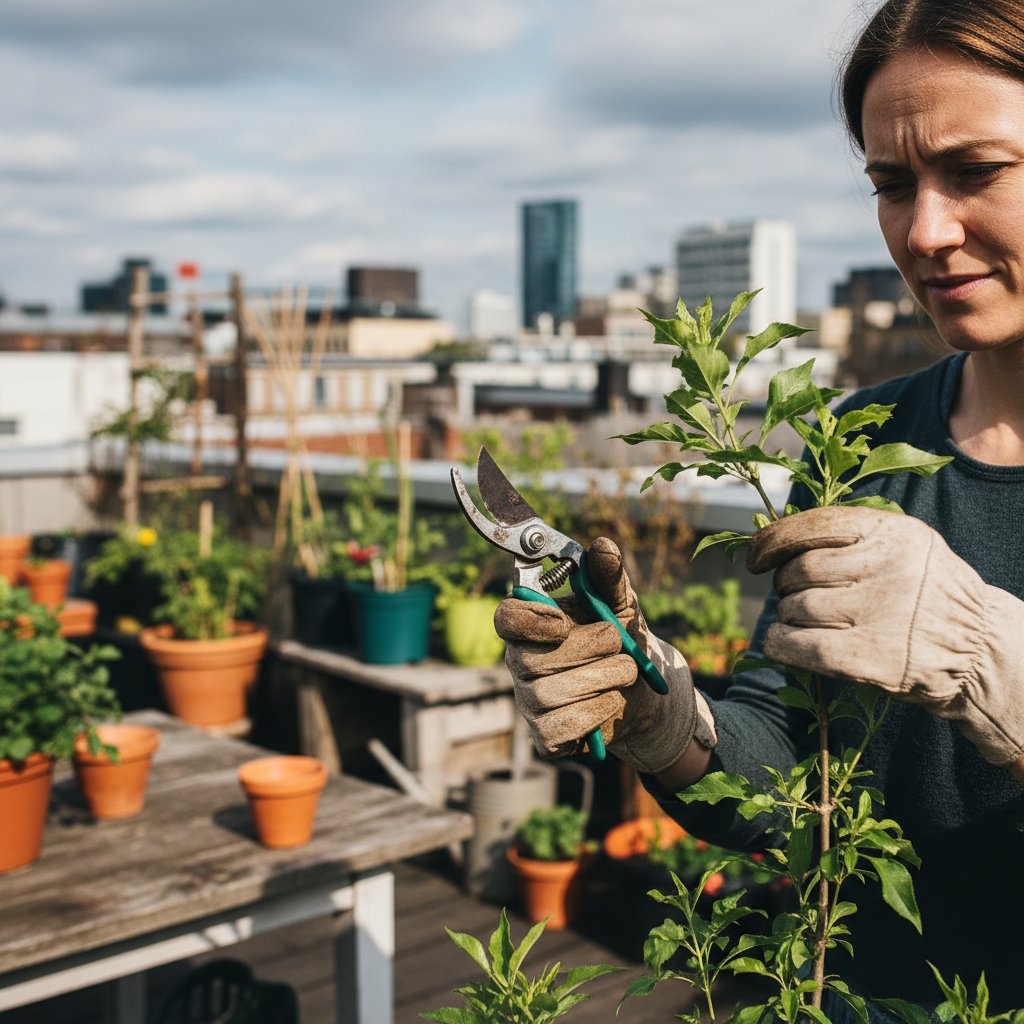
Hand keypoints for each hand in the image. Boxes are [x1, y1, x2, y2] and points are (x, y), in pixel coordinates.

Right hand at [493, 537, 698, 773]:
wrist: (644, 694)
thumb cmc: (623, 643)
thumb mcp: (621, 605)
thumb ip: (610, 578)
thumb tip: (603, 546)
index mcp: (531, 625)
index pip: (505, 618)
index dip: (529, 621)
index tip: (563, 621)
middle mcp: (521, 662)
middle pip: (532, 660)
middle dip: (586, 649)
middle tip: (617, 643)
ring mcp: (530, 702)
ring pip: (549, 695)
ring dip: (600, 679)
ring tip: (624, 672)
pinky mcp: (546, 736)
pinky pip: (561, 728)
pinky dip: (595, 713)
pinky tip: (610, 702)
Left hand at [746, 506, 1023, 765]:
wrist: (982, 650)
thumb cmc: (926, 596)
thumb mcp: (903, 549)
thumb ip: (851, 539)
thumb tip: (772, 539)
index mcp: (893, 531)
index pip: (814, 523)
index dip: (771, 540)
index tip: (753, 558)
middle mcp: (888, 566)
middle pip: (800, 569)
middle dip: (784, 585)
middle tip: (794, 597)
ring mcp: (882, 612)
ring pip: (798, 607)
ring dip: (787, 616)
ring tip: (803, 622)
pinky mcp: (874, 657)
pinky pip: (803, 646)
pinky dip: (780, 644)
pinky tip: (780, 644)